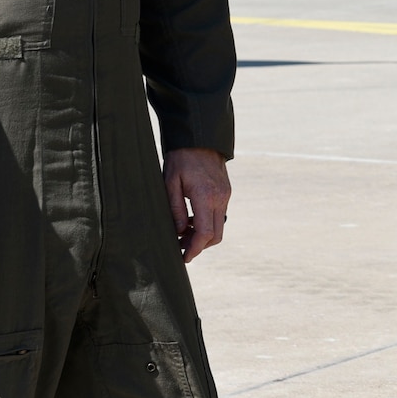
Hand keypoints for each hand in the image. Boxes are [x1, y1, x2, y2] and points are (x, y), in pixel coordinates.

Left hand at [164, 147, 231, 262]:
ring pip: (218, 227)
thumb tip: (181, 231)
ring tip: (183, 233)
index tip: (184, 257)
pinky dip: (207, 223)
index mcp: (205, 196)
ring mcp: (225, 195)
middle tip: (181, 247)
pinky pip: (219, 215)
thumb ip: (176, 210)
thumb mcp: (170, 183)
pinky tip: (192, 219)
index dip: (194, 249)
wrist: (200, 139)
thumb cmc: (181, 159)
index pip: (205, 233)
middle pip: (215, 235)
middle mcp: (220, 197)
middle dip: (199, 246)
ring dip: (203, 235)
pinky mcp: (226, 192)